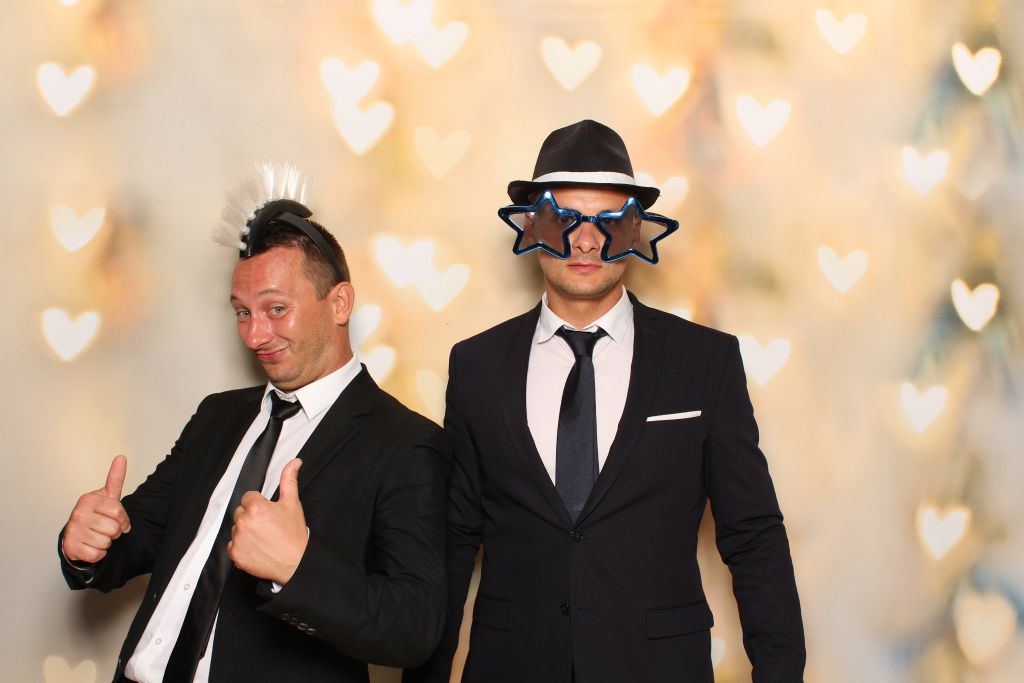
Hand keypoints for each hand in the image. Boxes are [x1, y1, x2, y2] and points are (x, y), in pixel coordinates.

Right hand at [62, 455, 131, 563]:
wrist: (77, 535)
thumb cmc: (96, 514)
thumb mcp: (107, 496)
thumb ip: (115, 478)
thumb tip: (121, 457)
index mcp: (89, 499)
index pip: (118, 511)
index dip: (123, 519)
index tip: (117, 518)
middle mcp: (78, 513)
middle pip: (113, 529)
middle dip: (115, 532)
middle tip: (106, 528)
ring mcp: (73, 530)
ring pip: (106, 542)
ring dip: (106, 543)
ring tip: (98, 535)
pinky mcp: (71, 547)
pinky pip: (97, 554)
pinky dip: (98, 553)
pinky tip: (91, 546)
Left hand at [228, 459, 307, 584]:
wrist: (296, 562)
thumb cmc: (294, 535)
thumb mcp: (293, 503)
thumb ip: (289, 480)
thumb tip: (294, 462)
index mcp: (256, 507)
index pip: (248, 497)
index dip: (260, 504)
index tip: (268, 514)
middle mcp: (244, 522)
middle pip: (240, 512)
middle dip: (251, 517)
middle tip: (268, 526)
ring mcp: (238, 539)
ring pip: (236, 528)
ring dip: (246, 531)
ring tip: (263, 538)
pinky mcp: (235, 554)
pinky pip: (232, 545)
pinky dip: (242, 546)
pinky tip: (257, 547)